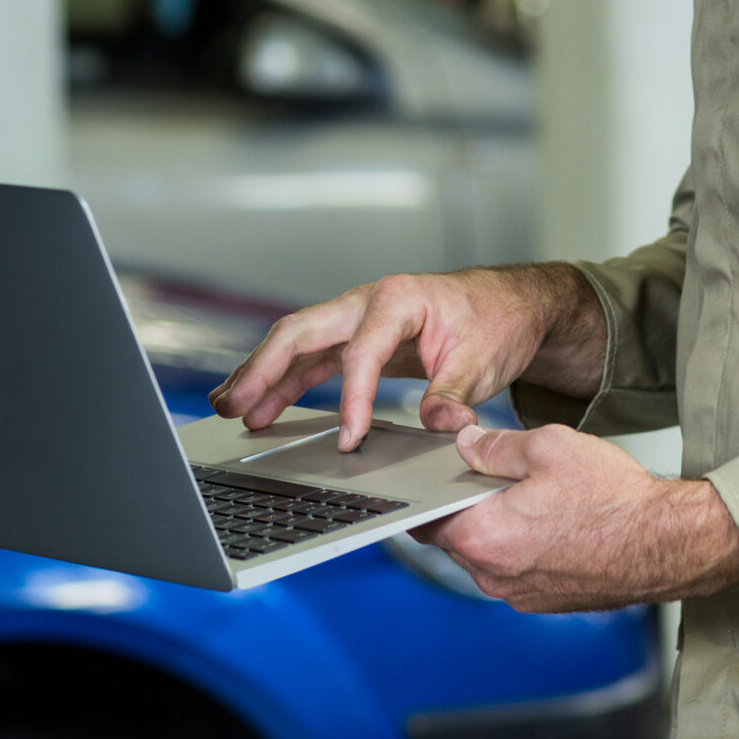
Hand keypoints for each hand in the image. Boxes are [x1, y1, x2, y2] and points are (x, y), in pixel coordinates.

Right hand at [210, 265, 601, 450]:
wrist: (509, 306)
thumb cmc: (495, 321)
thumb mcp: (483, 359)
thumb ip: (455, 394)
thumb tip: (440, 427)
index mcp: (399, 299)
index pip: (362, 351)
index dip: (352, 399)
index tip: (348, 440)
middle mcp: (368, 302)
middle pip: (302, 331)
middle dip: (263, 367)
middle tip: (234, 403)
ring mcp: (358, 320)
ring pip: (298, 345)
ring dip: (263, 376)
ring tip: (230, 409)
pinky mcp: (358, 340)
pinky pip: (313, 361)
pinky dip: (286, 383)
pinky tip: (263, 409)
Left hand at [414, 423, 738, 610]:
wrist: (668, 544)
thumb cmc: (614, 498)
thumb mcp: (548, 447)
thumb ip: (494, 447)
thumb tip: (464, 445)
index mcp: (484, 537)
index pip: (424, 520)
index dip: (422, 493)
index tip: (426, 475)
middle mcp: (494, 576)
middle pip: (453, 537)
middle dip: (460, 506)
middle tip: (481, 473)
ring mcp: (520, 595)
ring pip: (485, 555)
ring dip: (492, 527)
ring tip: (524, 495)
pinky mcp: (545, 602)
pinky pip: (514, 570)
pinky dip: (519, 546)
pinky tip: (546, 521)